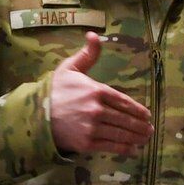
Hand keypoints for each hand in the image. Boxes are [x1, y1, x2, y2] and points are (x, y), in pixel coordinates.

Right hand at [48, 33, 152, 157]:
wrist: (34, 115)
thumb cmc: (53, 91)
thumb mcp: (69, 68)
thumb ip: (87, 54)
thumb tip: (95, 35)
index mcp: (95, 90)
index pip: (123, 101)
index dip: (137, 109)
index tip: (146, 114)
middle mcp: (96, 110)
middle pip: (125, 119)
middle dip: (140, 125)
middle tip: (149, 129)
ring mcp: (92, 128)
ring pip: (120, 133)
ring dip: (136, 137)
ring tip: (144, 138)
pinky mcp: (86, 143)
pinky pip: (110, 146)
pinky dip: (124, 149)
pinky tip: (132, 149)